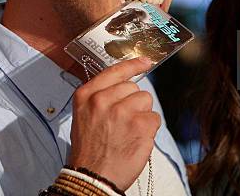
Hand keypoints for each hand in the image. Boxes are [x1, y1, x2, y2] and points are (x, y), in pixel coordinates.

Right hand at [67, 57, 159, 189]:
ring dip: (142, 116)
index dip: (133, 65)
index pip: (115, 71)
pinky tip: (135, 139)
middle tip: (122, 123)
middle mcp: (102, 99)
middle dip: (133, 103)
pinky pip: (154, 117)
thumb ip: (101, 97)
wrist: (91, 177)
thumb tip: (126, 85)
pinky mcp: (139, 124)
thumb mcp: (84, 116)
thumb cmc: (89, 151)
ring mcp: (122, 111)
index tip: (145, 61)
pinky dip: (149, 129)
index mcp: (87, 96)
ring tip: (127, 132)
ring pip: (146, 101)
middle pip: (134, 87)